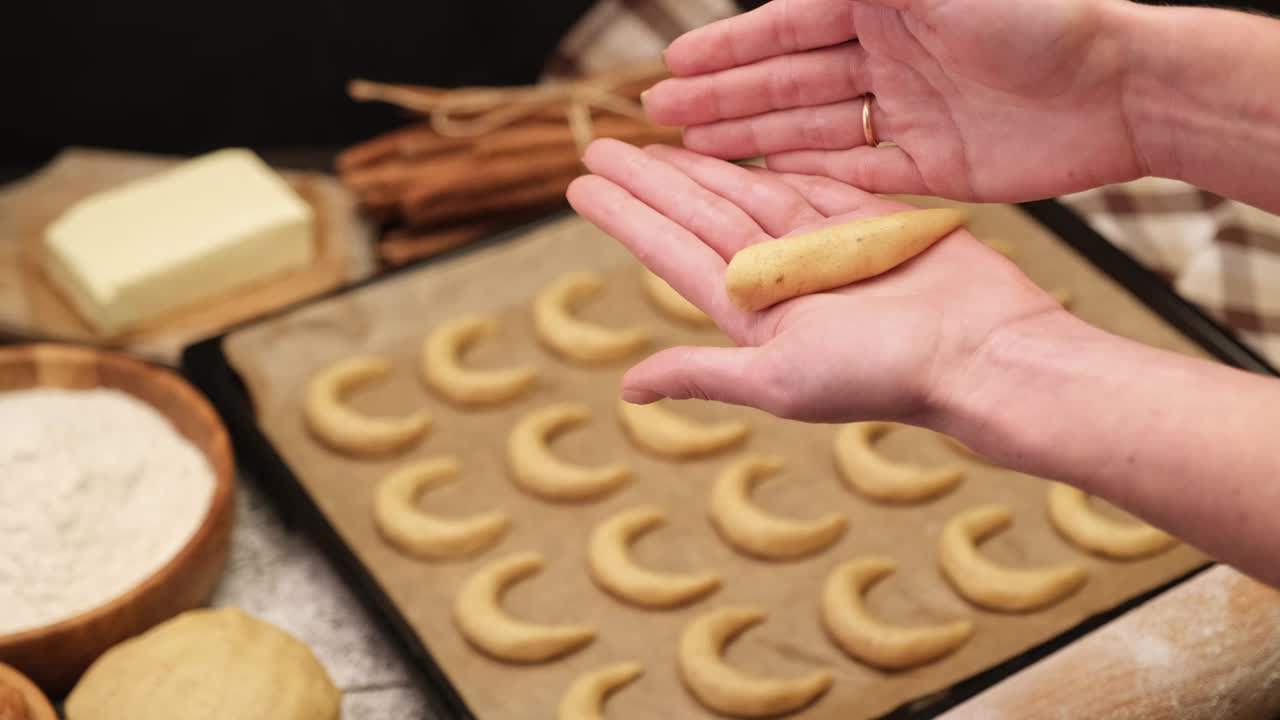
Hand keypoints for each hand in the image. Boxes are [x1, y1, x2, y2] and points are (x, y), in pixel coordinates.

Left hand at [567, 139, 1064, 423]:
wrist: (984, 349)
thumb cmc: (885, 374)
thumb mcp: (778, 379)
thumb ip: (702, 374)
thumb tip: (628, 390)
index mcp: (754, 316)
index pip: (672, 255)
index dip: (626, 219)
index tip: (581, 187)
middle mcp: (781, 279)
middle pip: (698, 215)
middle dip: (648, 181)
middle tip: (598, 146)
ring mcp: (824, 247)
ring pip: (746, 192)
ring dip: (698, 166)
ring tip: (652, 139)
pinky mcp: (869, 222)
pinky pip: (810, 180)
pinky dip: (772, 161)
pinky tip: (736, 145)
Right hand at [642, 0, 1143, 201]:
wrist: (1118, 84)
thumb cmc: (1032, 14)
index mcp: (881, 6)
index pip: (783, 28)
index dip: (724, 51)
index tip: (670, 69)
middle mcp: (889, 56)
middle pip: (786, 81)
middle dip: (721, 98)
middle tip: (660, 119)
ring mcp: (909, 112)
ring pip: (811, 126)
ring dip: (752, 136)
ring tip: (693, 152)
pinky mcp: (934, 164)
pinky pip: (856, 171)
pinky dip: (810, 174)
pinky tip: (767, 178)